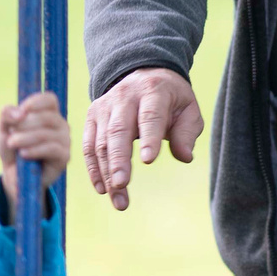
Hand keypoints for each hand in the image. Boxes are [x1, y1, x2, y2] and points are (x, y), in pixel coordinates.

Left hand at [0, 92, 69, 199]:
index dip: (35, 102)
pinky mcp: (64, 157)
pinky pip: (52, 149)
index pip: (49, 99)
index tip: (21, 111)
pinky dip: (35, 150)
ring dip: (26, 138)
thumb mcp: (4, 129)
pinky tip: (23, 154)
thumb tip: (20, 113)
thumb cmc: (13, 148)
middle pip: (47, 117)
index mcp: (49, 113)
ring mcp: (65, 141)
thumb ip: (7, 115)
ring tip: (12, 144)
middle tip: (10, 134)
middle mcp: (60, 125)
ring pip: (47, 133)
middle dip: (25, 124)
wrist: (14, 174)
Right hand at [83, 67, 202, 211]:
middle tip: (122, 185)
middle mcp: (125, 97)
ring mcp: (105, 106)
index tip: (148, 161)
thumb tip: (185, 157)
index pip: (150, 116)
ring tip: (119, 201)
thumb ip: (187, 132)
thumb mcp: (188, 109)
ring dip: (107, 174)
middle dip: (119, 160)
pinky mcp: (92, 117)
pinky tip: (102, 189)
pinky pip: (89, 146)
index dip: (149, 138)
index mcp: (153, 91)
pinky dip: (93, 169)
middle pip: (118, 130)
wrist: (144, 74)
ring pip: (101, 142)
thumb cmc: (170, 99)